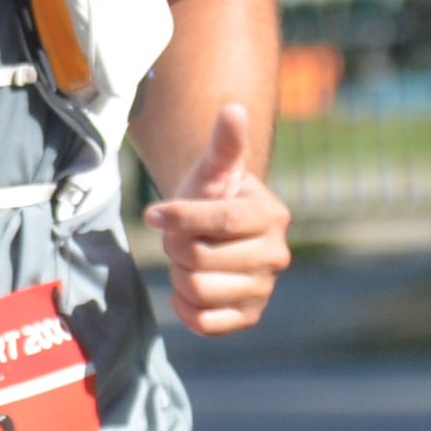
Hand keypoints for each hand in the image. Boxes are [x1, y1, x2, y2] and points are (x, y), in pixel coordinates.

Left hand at [143, 103, 291, 335]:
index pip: (222, 221)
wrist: (212, 230)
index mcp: (270, 216)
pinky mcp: (247, 317)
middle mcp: (276, 256)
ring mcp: (263, 289)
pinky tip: (189, 286)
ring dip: (178, 274)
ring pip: (198, 289)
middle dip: (177, 246)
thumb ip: (224, 143)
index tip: (153, 212)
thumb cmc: (210, 194)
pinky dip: (184, 305)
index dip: (182, 218)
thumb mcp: (213, 168)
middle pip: (202, 259)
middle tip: (179, 237)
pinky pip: (203, 322)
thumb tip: (233, 108)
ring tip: (188, 258)